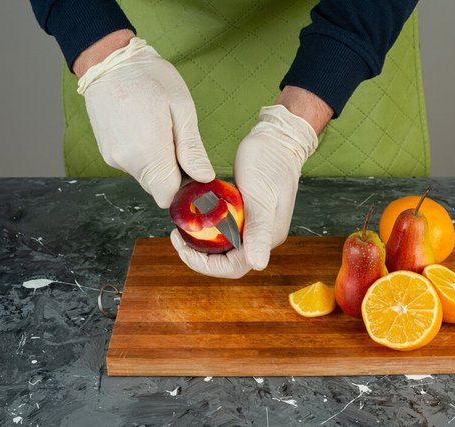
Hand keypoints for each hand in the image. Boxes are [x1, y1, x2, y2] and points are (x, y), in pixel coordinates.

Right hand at [76, 36, 213, 207]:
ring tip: (163, 132)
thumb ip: (192, 149)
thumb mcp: (182, 108)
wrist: (109, 61)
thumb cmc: (149, 78)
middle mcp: (127, 161)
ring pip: (146, 178)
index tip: (195, 173)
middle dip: (174, 177)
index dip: (185, 190)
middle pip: (158, 189)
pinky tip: (147, 131)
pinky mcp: (107, 152)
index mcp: (148, 152)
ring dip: (159, 165)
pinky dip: (145, 157)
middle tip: (181, 145)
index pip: (168, 196)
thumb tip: (204, 178)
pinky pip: (133, 166)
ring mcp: (113, 158)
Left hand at [170, 104, 318, 277]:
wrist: (277, 140)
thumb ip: (259, 232)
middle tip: (176, 236)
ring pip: (223, 247)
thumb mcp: (260, 197)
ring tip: (182, 228)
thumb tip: (259, 265)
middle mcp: (261, 238)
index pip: (233, 267)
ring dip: (201, 243)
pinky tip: (195, 216)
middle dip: (198, 255)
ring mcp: (254, 226)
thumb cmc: (270, 164)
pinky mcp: (246, 214)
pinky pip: (224, 230)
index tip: (183, 247)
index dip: (205, 264)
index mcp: (267, 239)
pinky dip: (207, 228)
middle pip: (226, 261)